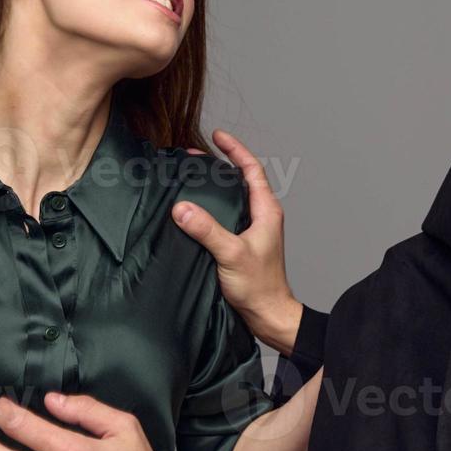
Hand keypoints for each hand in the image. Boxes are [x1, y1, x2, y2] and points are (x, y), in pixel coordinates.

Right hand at [179, 130, 301, 354]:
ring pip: (234, 197)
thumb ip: (207, 230)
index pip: (251, 170)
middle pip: (241, 180)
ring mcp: (253, 230)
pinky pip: (227, 215)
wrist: (268, 315)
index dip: (235, 150)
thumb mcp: (231, 254)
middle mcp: (262, 217)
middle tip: (194, 155)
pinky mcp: (243, 243)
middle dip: (220, 163)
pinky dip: (213, 205)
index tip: (218, 136)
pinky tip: (196, 210)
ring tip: (193, 175)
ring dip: (215, 185)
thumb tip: (182, 208)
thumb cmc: (259, 287)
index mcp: (266, 212)